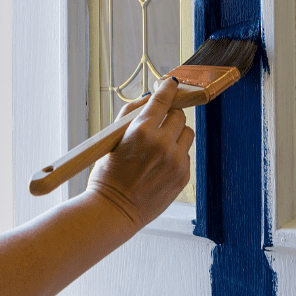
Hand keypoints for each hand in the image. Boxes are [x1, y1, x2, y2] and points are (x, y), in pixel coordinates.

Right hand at [86, 78, 193, 229]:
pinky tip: (160, 165)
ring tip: (159, 147)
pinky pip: (186, 154)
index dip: (168, 89)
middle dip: (169, 117)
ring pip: (187, 133)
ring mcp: (175, 160)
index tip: (171, 85)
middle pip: (179, 115)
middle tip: (157, 125)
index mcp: (141, 130)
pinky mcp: (182, 175)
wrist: (113, 210)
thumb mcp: (112, 138)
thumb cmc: (108, 174)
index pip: (163, 100)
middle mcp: (162, 143)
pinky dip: (176, 154)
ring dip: (176, 135)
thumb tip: (150, 98)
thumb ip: (131, 114)